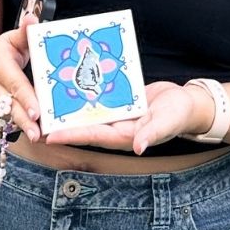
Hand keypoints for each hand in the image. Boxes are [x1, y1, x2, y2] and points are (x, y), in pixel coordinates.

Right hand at [0, 15, 41, 141]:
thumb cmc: (1, 51)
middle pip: (10, 107)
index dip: (26, 99)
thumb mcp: (12, 38)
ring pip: (7, 119)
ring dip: (24, 128)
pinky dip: (19, 129)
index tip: (36, 112)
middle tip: (38, 135)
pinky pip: (5, 124)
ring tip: (43, 137)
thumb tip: (32, 19)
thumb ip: (25, 31)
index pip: (15, 84)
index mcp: (0, 67)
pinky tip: (34, 131)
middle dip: (25, 123)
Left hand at [43, 81, 189, 153]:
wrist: (188, 103)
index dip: (72, 135)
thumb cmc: (179, 115)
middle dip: (64, 122)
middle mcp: (117, 127)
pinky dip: (90, 92)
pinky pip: (102, 99)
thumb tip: (138, 148)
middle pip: (85, 125)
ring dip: (73, 106)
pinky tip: (76, 82)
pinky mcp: (121, 102)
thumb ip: (152, 134)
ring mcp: (118, 115)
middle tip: (41, 116)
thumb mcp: (167, 123)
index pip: (93, 137)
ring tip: (51, 97)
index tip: (50, 135)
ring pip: (90, 111)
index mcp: (125, 136)